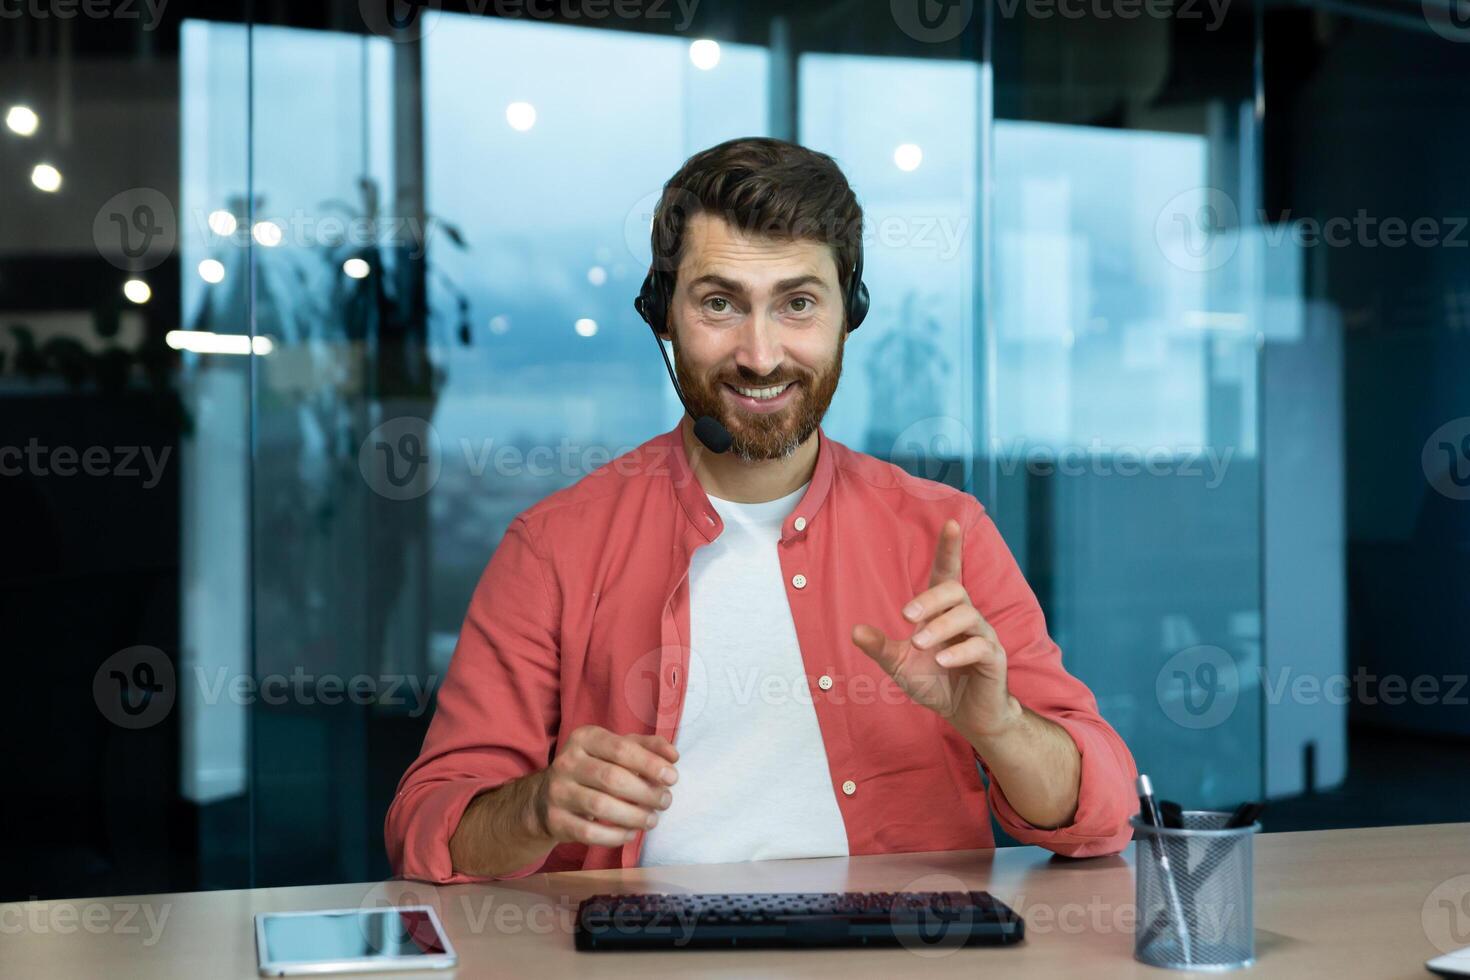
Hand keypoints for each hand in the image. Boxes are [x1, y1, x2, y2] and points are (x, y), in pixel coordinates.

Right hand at [527, 725, 678, 847]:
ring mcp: (558, 791)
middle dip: (645, 792)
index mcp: (584, 738)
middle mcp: (567, 762)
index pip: (621, 748)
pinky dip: (614, 836)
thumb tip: (673, 756)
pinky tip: (630, 833)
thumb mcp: (616, 750)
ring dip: (634, 816)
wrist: (546, 796)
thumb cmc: (594, 768)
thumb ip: (646, 747)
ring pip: (600, 807)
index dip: (650, 763)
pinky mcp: (555, 820)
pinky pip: (589, 832)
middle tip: (665, 801)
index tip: (672, 777)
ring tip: (652, 820)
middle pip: (612, 778)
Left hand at [851, 518, 1021, 738]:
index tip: (950, 522)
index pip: (948, 572)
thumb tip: (854, 631)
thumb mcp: (900, 664)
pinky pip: (981, 646)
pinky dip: (959, 651)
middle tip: (905, 617)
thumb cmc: (935, 682)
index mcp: (943, 612)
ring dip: (940, 627)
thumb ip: (880, 647)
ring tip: (919, 643)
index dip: (949, 548)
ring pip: (968, 615)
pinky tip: (942, 660)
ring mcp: (983, 636)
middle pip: (955, 590)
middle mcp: (965, 617)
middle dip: (930, 599)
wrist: (966, 715)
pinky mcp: (994, 658)